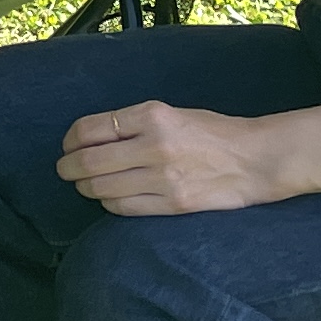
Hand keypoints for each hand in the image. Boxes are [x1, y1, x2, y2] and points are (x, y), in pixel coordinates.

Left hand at [57, 101, 299, 216]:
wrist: (256, 159)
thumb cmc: (213, 132)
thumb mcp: (171, 113)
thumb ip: (133, 124)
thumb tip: (90, 138)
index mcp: (152, 115)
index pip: (91, 128)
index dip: (70, 139)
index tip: (67, 145)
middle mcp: (155, 145)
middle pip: (90, 161)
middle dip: (68, 167)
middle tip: (64, 169)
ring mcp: (164, 178)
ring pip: (102, 188)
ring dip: (84, 187)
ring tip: (82, 184)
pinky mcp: (173, 204)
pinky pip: (124, 208)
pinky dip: (108, 203)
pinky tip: (108, 198)